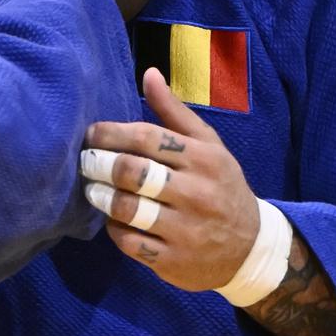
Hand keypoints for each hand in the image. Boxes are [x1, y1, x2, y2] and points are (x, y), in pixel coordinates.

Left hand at [81, 68, 259, 290]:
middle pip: (133, 172)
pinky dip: (113, 229)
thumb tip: (148, 74)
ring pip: (128, 208)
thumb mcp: (209, 147)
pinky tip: (112, 219)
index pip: (148, 138)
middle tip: (84, 161)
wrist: (252, 249)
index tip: (91, 134)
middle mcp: (196, 193)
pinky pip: (129, 242)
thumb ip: (174, 113)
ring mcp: (185, 230)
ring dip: (101, 197)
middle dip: (99, 164)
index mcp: (204, 159)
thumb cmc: (221, 187)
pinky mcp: (173, 261)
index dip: (112, 134)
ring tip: (92, 189)